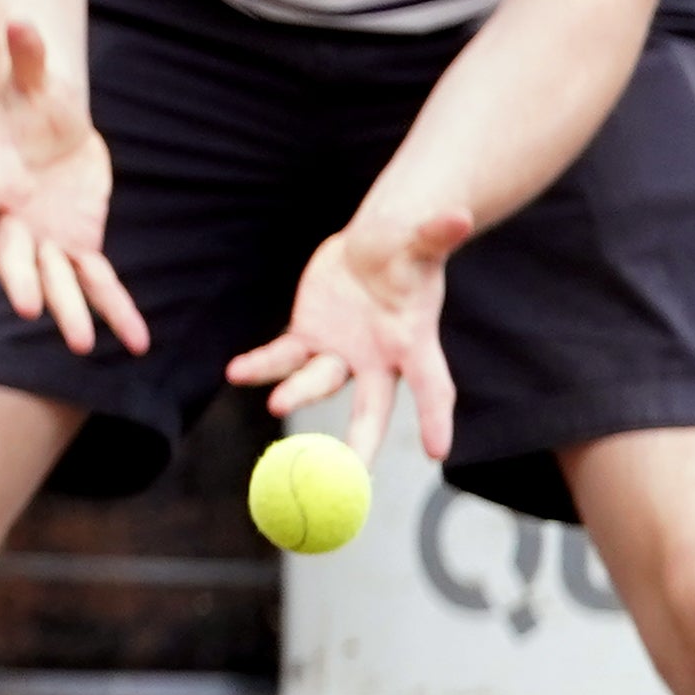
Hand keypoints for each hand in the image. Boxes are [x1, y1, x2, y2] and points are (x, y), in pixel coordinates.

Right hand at [0, 19, 146, 357]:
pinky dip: (118, 311)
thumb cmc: (35, 105)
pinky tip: (137, 341)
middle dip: (22, 282)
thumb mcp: (36, 80)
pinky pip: (99, 283)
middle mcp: (16, 219)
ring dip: (72, 312)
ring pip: (58, 280)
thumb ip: (27, 57)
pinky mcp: (80, 245)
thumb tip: (18, 18)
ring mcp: (48, 238)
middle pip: (15, 255)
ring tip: (85, 345)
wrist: (50, 131)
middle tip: (27, 309)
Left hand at [231, 202, 479, 462]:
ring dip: (298, 392)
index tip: (438, 453)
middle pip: (372, 410)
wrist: (377, 249)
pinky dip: (260, 366)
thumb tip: (458, 217)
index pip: (433, 385)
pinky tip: (236, 373)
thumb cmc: (408, 249)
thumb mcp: (422, 240)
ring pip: (317, 383)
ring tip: (278, 404)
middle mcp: (378, 360)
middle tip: (346, 477)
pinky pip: (282, 358)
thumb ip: (437, 234)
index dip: (436, 416)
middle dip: (360, 444)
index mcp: (413, 342)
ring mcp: (340, 354)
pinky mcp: (308, 339)